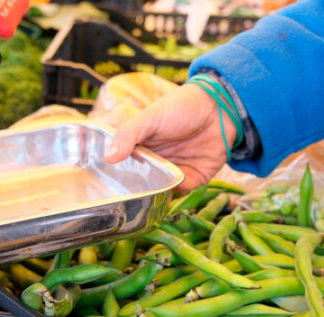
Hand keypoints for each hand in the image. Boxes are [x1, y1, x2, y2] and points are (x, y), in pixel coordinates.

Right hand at [103, 82, 236, 192]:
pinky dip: (172, 196)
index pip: (121, 168)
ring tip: (139, 203)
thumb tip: (108, 158)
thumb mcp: (149, 118)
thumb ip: (128, 135)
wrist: (220, 108)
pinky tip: (164, 194)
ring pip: (157, 193)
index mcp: (140, 149)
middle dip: (131, 194)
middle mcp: (154, 164)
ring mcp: (172, 173)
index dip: (113, 179)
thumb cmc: (180, 107)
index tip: (103, 189)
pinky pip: (178, 194)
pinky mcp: (192, 179)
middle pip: (138, 185)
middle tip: (119, 202)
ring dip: (150, 198)